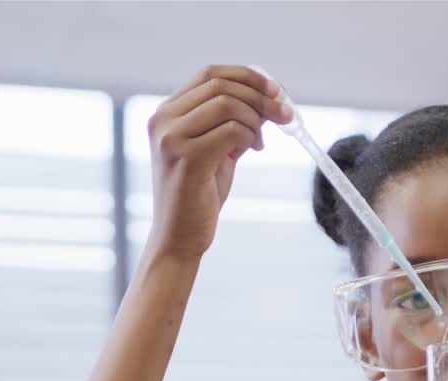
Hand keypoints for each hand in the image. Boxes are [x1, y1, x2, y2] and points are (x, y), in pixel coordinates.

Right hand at [145, 65, 292, 261]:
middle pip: (221, 85)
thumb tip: (269, 99)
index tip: (275, 90)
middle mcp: (163, 120)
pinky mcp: (186, 157)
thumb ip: (233, 122)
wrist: (179, 239)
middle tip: (285, 115)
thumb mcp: (217, 150)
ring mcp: (171, 137)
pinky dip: (250, 137)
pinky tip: (251, 151)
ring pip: (228, 104)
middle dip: (261, 96)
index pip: (210, 74)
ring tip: (260, 143)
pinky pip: (232, 130)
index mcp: (167, 113)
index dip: (247, 76)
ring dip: (256, 120)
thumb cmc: (198, 196)